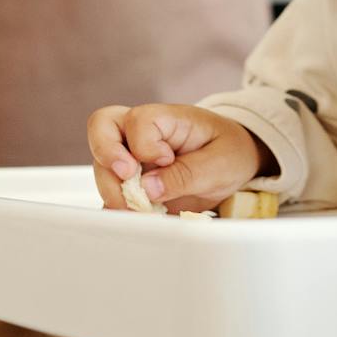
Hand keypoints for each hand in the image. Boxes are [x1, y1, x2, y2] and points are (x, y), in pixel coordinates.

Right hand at [87, 103, 264, 213]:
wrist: (235, 162)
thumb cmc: (229, 151)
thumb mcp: (220, 163)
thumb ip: (185, 175)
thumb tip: (147, 190)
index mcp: (166, 118)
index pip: (138, 120)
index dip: (145, 144)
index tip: (167, 160)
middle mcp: (141, 132)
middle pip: (102, 128)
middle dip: (107, 158)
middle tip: (128, 182)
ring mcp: (132, 155)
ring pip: (101, 164)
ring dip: (112, 190)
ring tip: (139, 211)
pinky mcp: (132, 181)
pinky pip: (111, 190)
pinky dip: (116, 206)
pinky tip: (134, 218)